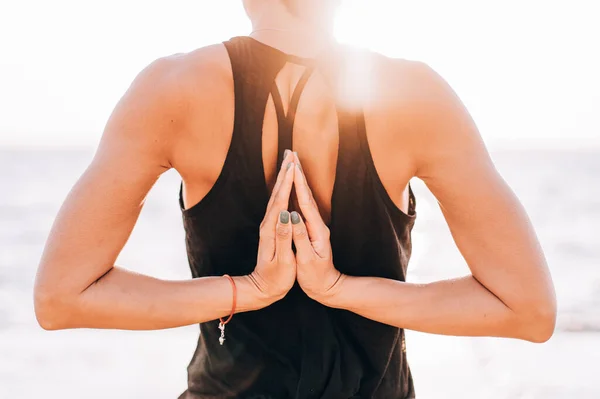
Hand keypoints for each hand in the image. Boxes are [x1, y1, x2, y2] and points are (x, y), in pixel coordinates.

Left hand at [249, 150, 296, 302]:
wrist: (261, 290)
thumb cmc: (275, 279)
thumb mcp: (282, 261)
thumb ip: (284, 238)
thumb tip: (286, 216)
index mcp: (271, 230)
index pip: (281, 201)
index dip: (288, 182)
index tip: (294, 165)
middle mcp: (267, 224)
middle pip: (277, 193)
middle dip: (285, 172)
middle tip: (291, 154)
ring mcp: (268, 225)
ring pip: (276, 196)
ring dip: (283, 178)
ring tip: (289, 162)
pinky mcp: (271, 228)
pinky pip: (278, 203)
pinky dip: (282, 190)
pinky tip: (286, 184)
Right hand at [290, 153, 344, 302]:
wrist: (328, 288)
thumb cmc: (316, 277)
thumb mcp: (307, 260)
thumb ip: (300, 238)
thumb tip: (292, 217)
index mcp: (317, 230)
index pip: (305, 202)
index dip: (298, 183)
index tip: (291, 166)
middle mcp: (317, 224)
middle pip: (306, 194)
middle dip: (298, 173)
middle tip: (290, 154)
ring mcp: (315, 226)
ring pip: (304, 197)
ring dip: (298, 179)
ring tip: (291, 163)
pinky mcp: (311, 229)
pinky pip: (302, 205)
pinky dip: (297, 192)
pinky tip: (292, 186)